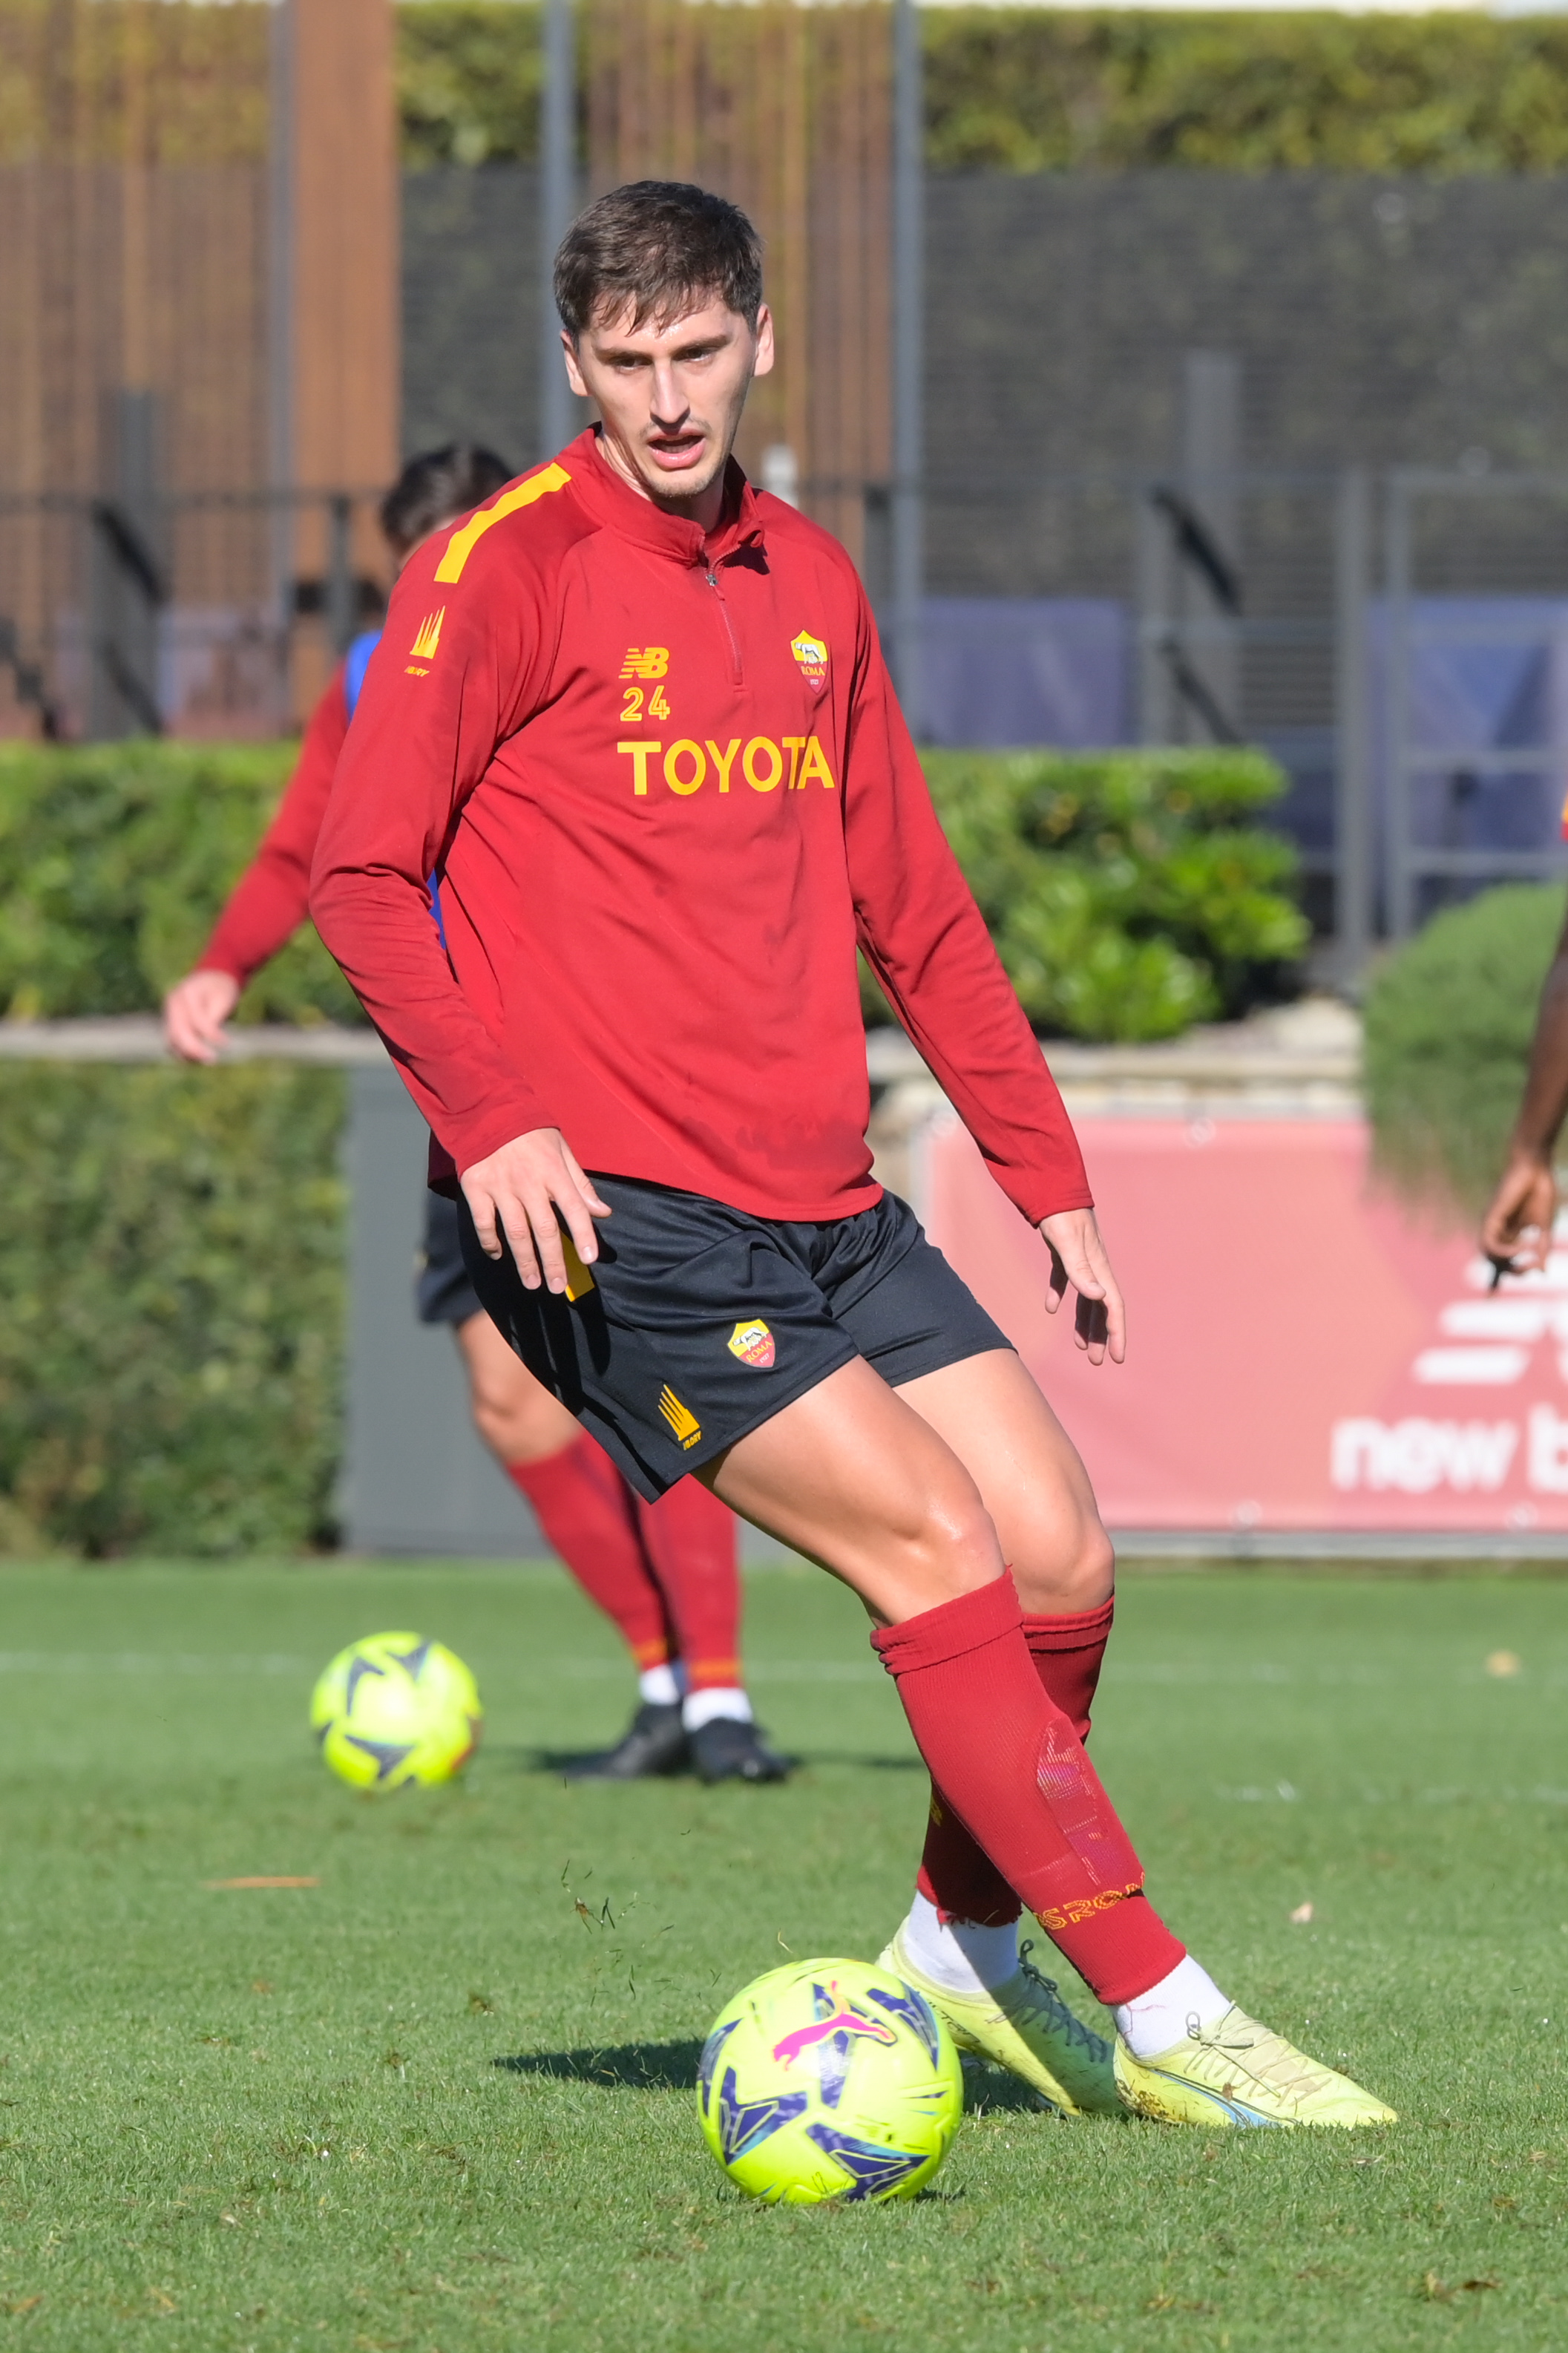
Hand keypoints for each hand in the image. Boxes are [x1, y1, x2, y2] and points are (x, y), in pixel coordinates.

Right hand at [163, 968, 240, 1063]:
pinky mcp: (170, 1020)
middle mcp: (173, 1002)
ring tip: (205, 1061)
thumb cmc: (221, 989)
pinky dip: (182, 1051)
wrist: (212, 977)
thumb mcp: (223, 1000)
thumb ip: (213, 1019)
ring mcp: (168, 1011)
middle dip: (195, 1050)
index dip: (211, 1034)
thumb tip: (209, 1040)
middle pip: (178, 1032)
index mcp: (187, 992)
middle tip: (212, 1060)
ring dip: (186, 1054)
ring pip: (172, 1039)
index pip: (196, 1020)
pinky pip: (172, 1040)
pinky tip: (197, 1059)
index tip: (226, 1043)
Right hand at [460, 1127, 610, 1293]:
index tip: (589, 1260)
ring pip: (515, 1232)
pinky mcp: (476, 1187)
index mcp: (553, 1171)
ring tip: (532, 1283)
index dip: (583, 1235)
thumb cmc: (530, 1130)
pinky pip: (484, 1222)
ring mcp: (500, 1186)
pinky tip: (498, 1255)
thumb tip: (602, 1213)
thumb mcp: (561, 1149)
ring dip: (525, 1261)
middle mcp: (528, 1182)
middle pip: (544, 1229)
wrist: (486, 1108)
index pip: (574, 1208)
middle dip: (553, 1261)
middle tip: (557, 1287)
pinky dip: (490, 1242)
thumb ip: (581, 1183)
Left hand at [1039, 1207, 1125, 1366]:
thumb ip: (1080, 1271)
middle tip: (1096, 1361)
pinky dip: (1060, 1294)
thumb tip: (1098, 1298)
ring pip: (1085, 1299)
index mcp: (1099, 1269)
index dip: (1116, 1333)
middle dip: (1100, 1336)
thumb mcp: (1067, 1243)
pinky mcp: (1064, 1252)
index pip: (1113, 1307)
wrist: (1052, 1186)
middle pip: (1100, 1309)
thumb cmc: (1060, 1214)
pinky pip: (1065, 1280)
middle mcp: (1094, 1267)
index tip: (1118, 1357)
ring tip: (1080, 1346)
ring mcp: (1080, 1259)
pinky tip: (1051, 1308)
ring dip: (1083, 1323)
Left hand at [1480, 1151, 1556, 1277]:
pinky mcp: (1491, 1218)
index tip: (1492, 1295)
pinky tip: (1524, 1245)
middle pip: (1494, 1261)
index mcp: (1510, 1233)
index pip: (1500, 1259)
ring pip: (1488, 1255)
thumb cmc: (1541, 1193)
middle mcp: (1498, 1230)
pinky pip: (1490, 1244)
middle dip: (1511, 1272)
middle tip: (1530, 1269)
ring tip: (1530, 1252)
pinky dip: (1506, 1250)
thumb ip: (1541, 1250)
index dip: (1497, 1277)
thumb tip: (1541, 1273)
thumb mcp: (1544, 1228)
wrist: (1536, 1167)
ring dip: (1510, 1261)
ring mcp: (1493, 1224)